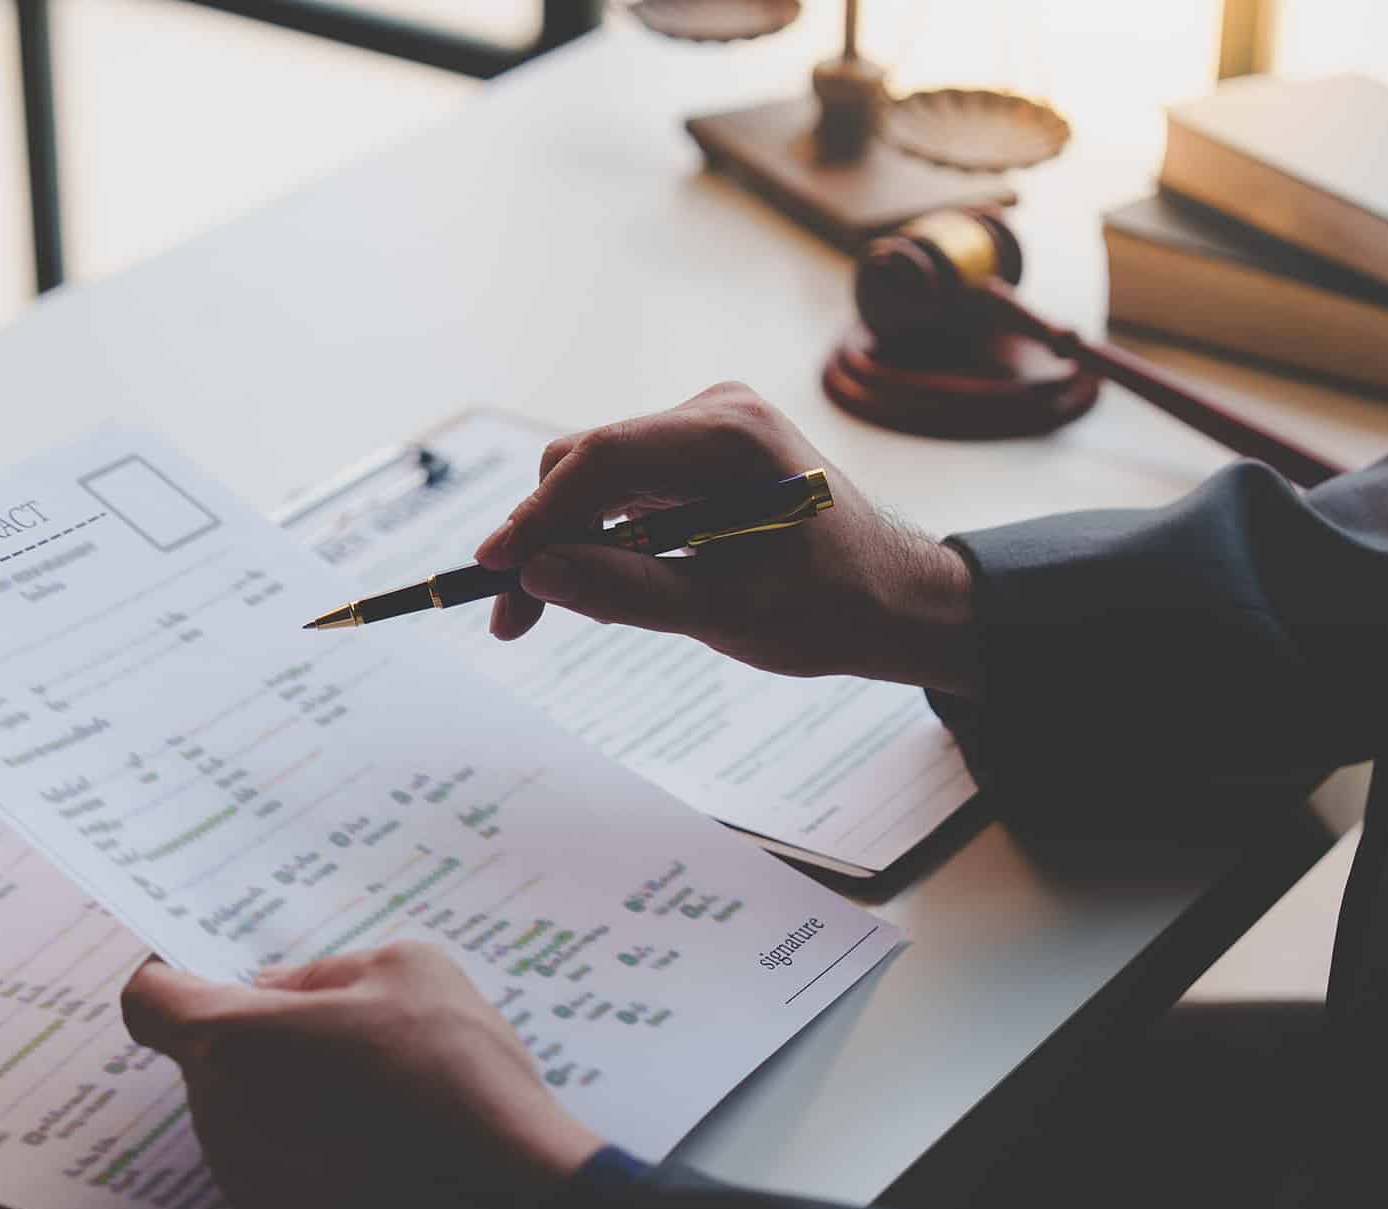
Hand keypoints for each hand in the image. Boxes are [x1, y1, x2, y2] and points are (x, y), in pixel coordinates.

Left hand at [120, 942, 602, 1208]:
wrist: (507, 1189)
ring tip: (373, 1097)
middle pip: (209, 1061)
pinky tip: (377, 1148)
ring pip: (242, 1118)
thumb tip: (279, 989)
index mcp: (237, 1039)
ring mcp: (247, 1182)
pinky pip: (273, 1173)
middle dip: (258, 1041)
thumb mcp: (406, 966)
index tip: (213, 973)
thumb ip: (322, 970)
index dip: (174, 977)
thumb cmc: (453, 1065)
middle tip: (338, 1035)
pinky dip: (309, 1156)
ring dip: (284, 1099)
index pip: (150, 999)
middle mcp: (223, 1116)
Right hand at [474, 383, 985, 697]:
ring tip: (552, 613)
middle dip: (543, 536)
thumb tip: (535, 575)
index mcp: (731, 436)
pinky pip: (626, 485)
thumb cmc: (830, 608)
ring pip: (599, 475)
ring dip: (570, 539)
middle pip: (588, 461)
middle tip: (514, 618)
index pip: (601, 461)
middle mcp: (715, 412)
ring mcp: (708, 427)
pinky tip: (607, 581)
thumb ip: (626, 592)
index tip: (492, 571)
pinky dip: (603, 534)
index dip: (535, 517)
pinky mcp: (701, 453)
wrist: (895, 601)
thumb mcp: (725, 614)